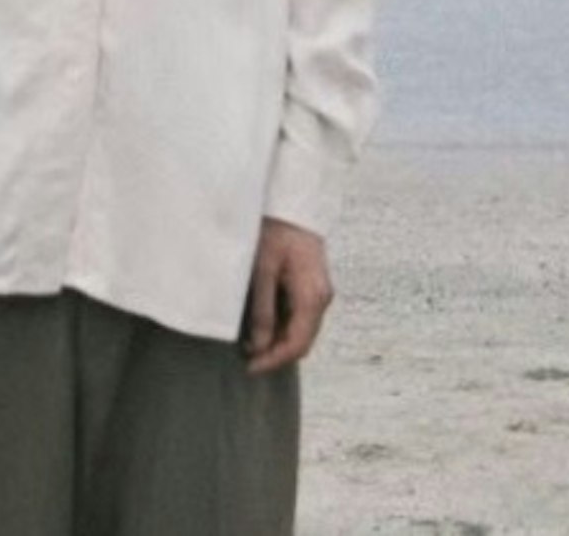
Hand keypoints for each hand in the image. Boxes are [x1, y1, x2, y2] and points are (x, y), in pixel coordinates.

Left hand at [241, 217, 332, 373]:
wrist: (291, 202)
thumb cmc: (275, 230)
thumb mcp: (262, 269)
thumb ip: (262, 310)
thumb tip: (259, 346)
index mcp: (313, 296)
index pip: (297, 344)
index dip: (274, 360)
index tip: (250, 367)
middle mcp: (322, 298)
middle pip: (303, 341)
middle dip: (276, 353)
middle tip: (246, 358)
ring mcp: (319, 292)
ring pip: (302, 330)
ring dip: (278, 341)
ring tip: (249, 343)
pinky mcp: (312, 286)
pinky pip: (300, 316)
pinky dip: (283, 326)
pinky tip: (262, 324)